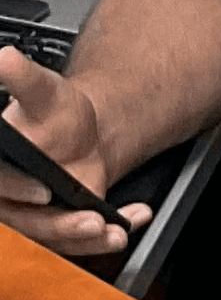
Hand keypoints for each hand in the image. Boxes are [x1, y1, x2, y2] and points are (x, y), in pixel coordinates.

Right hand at [0, 45, 151, 254]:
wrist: (82, 130)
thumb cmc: (52, 111)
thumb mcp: (41, 90)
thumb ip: (21, 78)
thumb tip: (3, 58)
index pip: (0, 185)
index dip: (17, 189)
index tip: (43, 190)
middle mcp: (9, 200)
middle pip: (27, 223)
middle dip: (61, 227)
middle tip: (91, 221)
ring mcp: (35, 218)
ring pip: (54, 238)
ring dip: (86, 239)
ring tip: (116, 231)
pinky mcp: (61, 229)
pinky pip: (78, 241)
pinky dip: (105, 236)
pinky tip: (129, 223)